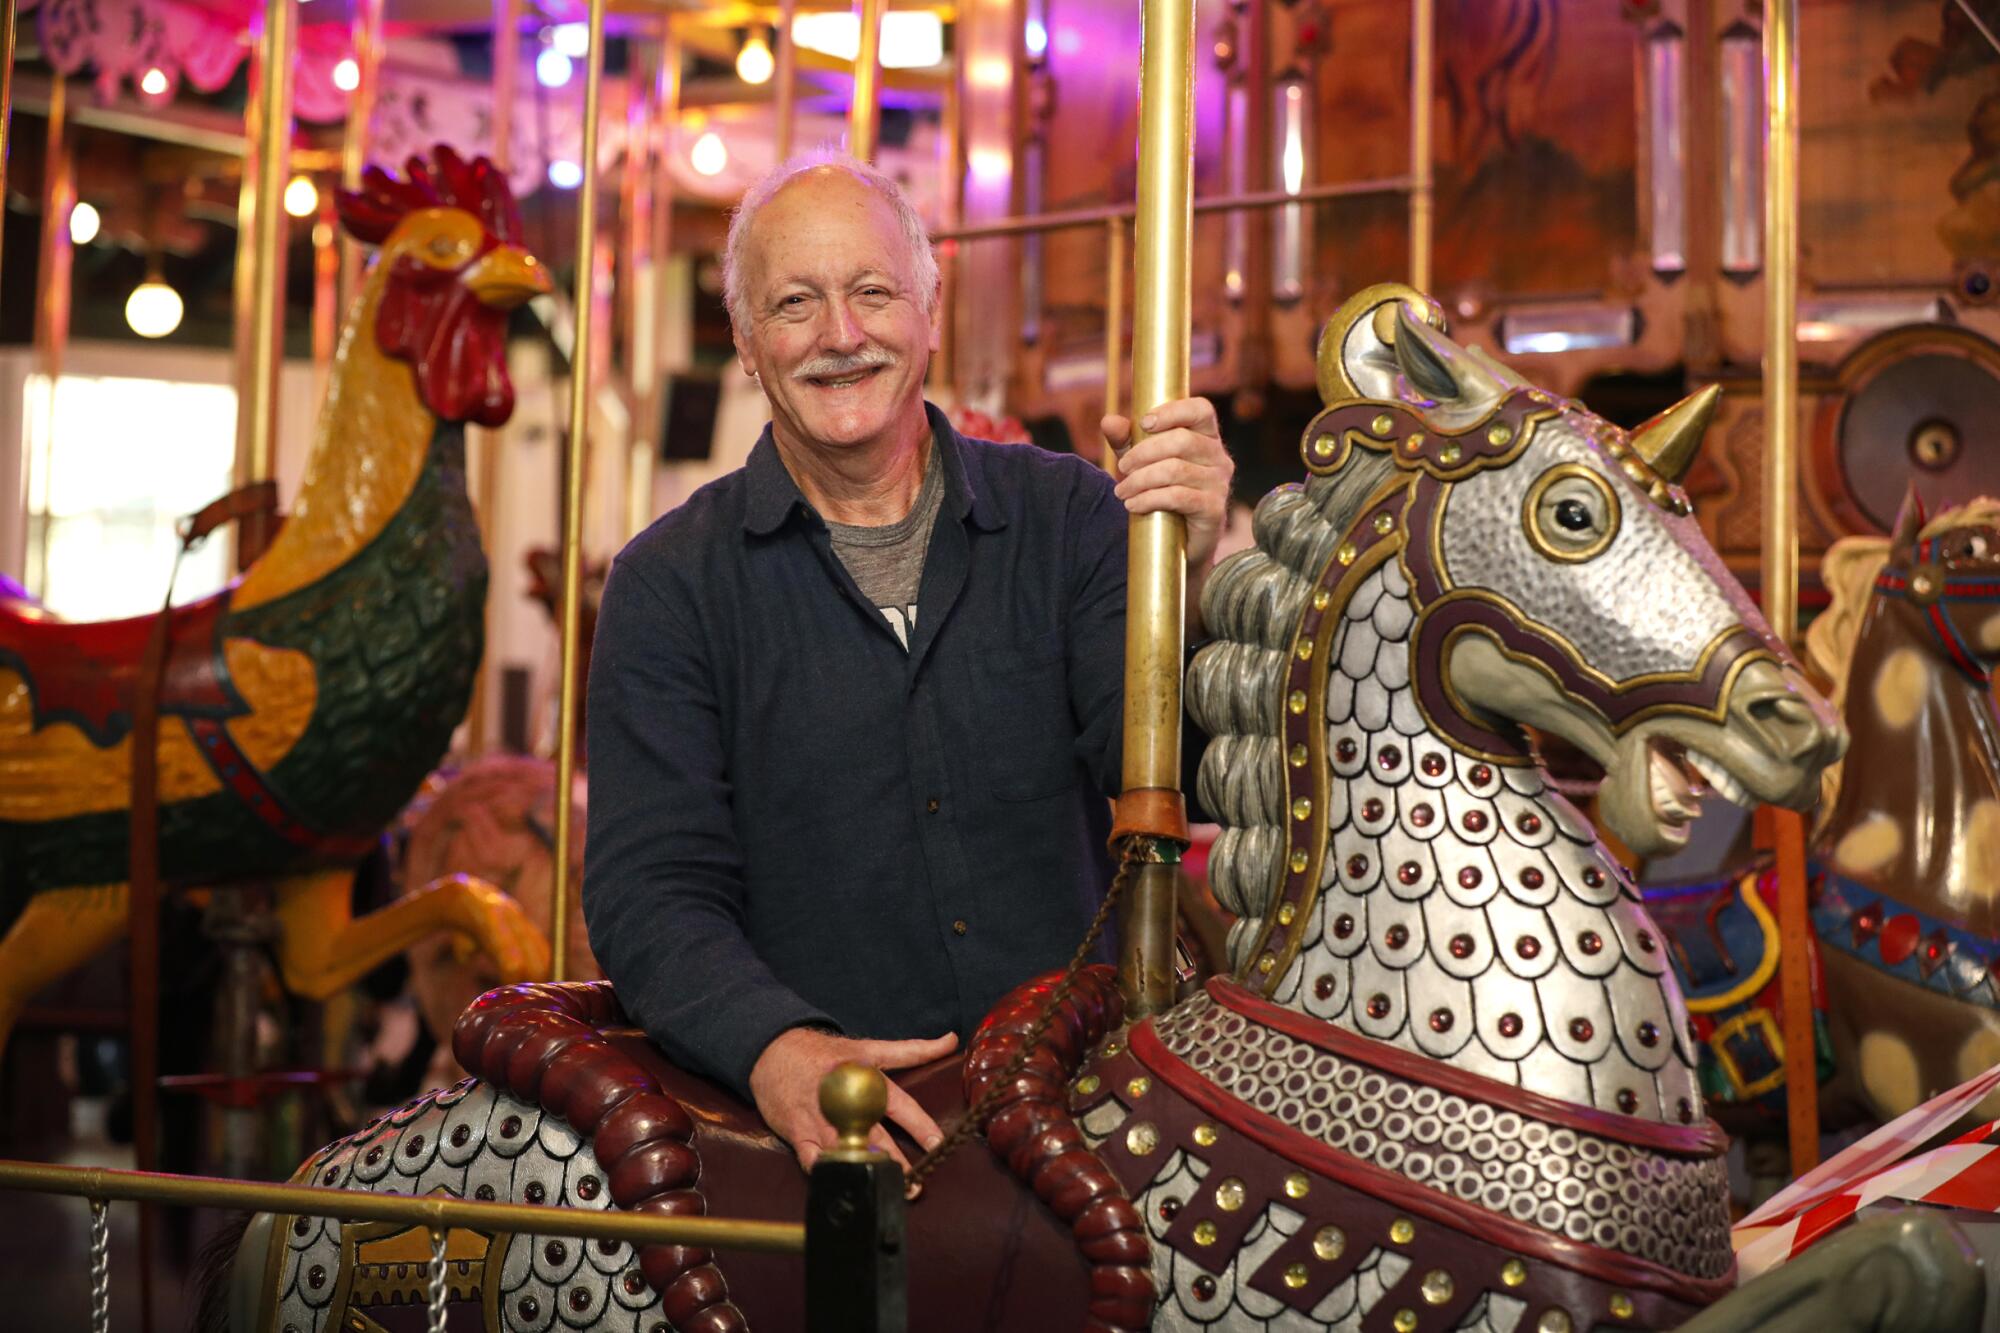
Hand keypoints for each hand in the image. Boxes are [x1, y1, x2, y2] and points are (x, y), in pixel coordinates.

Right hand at [748, 1026, 959, 1171]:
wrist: (773, 1051)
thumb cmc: (825, 1054)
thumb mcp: (868, 1047)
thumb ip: (911, 1050)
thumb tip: (952, 1039)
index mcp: (863, 1076)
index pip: (898, 1103)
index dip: (919, 1124)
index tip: (937, 1143)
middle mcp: (843, 1098)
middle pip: (874, 1134)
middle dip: (896, 1161)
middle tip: (916, 1183)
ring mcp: (819, 1117)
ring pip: (846, 1149)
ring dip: (866, 1170)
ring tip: (886, 1189)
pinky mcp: (797, 1131)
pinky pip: (811, 1158)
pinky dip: (826, 1171)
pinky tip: (842, 1183)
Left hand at [1103, 397, 1235, 573]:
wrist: (1179, 545)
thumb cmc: (1162, 494)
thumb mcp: (1141, 462)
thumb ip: (1126, 440)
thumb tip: (1109, 420)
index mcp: (1206, 437)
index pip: (1201, 409)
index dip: (1173, 410)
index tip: (1143, 422)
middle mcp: (1219, 458)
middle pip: (1182, 440)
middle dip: (1144, 452)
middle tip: (1121, 468)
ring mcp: (1219, 484)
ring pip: (1176, 470)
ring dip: (1140, 479)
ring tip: (1121, 491)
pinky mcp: (1214, 509)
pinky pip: (1178, 497)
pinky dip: (1149, 499)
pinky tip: (1132, 505)